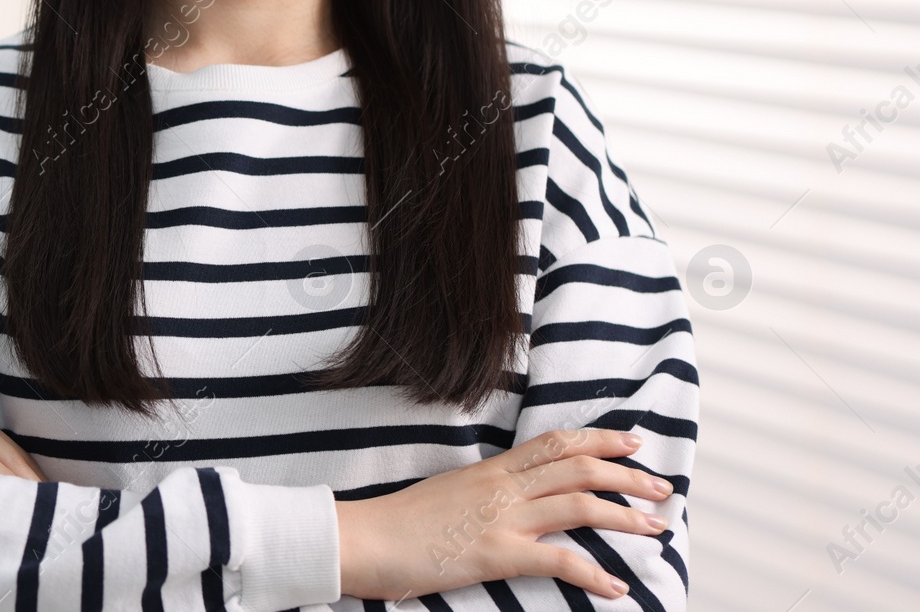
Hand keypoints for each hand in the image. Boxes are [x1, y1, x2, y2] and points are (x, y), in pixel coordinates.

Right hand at [336, 428, 671, 601]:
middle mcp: (502, 488)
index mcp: (491, 471)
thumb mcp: (448, 494)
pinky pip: (557, 561)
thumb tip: (509, 499)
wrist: (365, 538)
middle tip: (662, 487)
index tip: (631, 441)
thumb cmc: (400, 522)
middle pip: (579, 467)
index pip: (555, 443)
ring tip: (657, 527)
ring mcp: (501, 519)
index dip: (599, 439)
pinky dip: (593, 575)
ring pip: (579, 505)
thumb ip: (484, 493)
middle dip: (628, 474)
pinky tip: (617, 588)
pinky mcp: (496, 554)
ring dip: (625, 516)